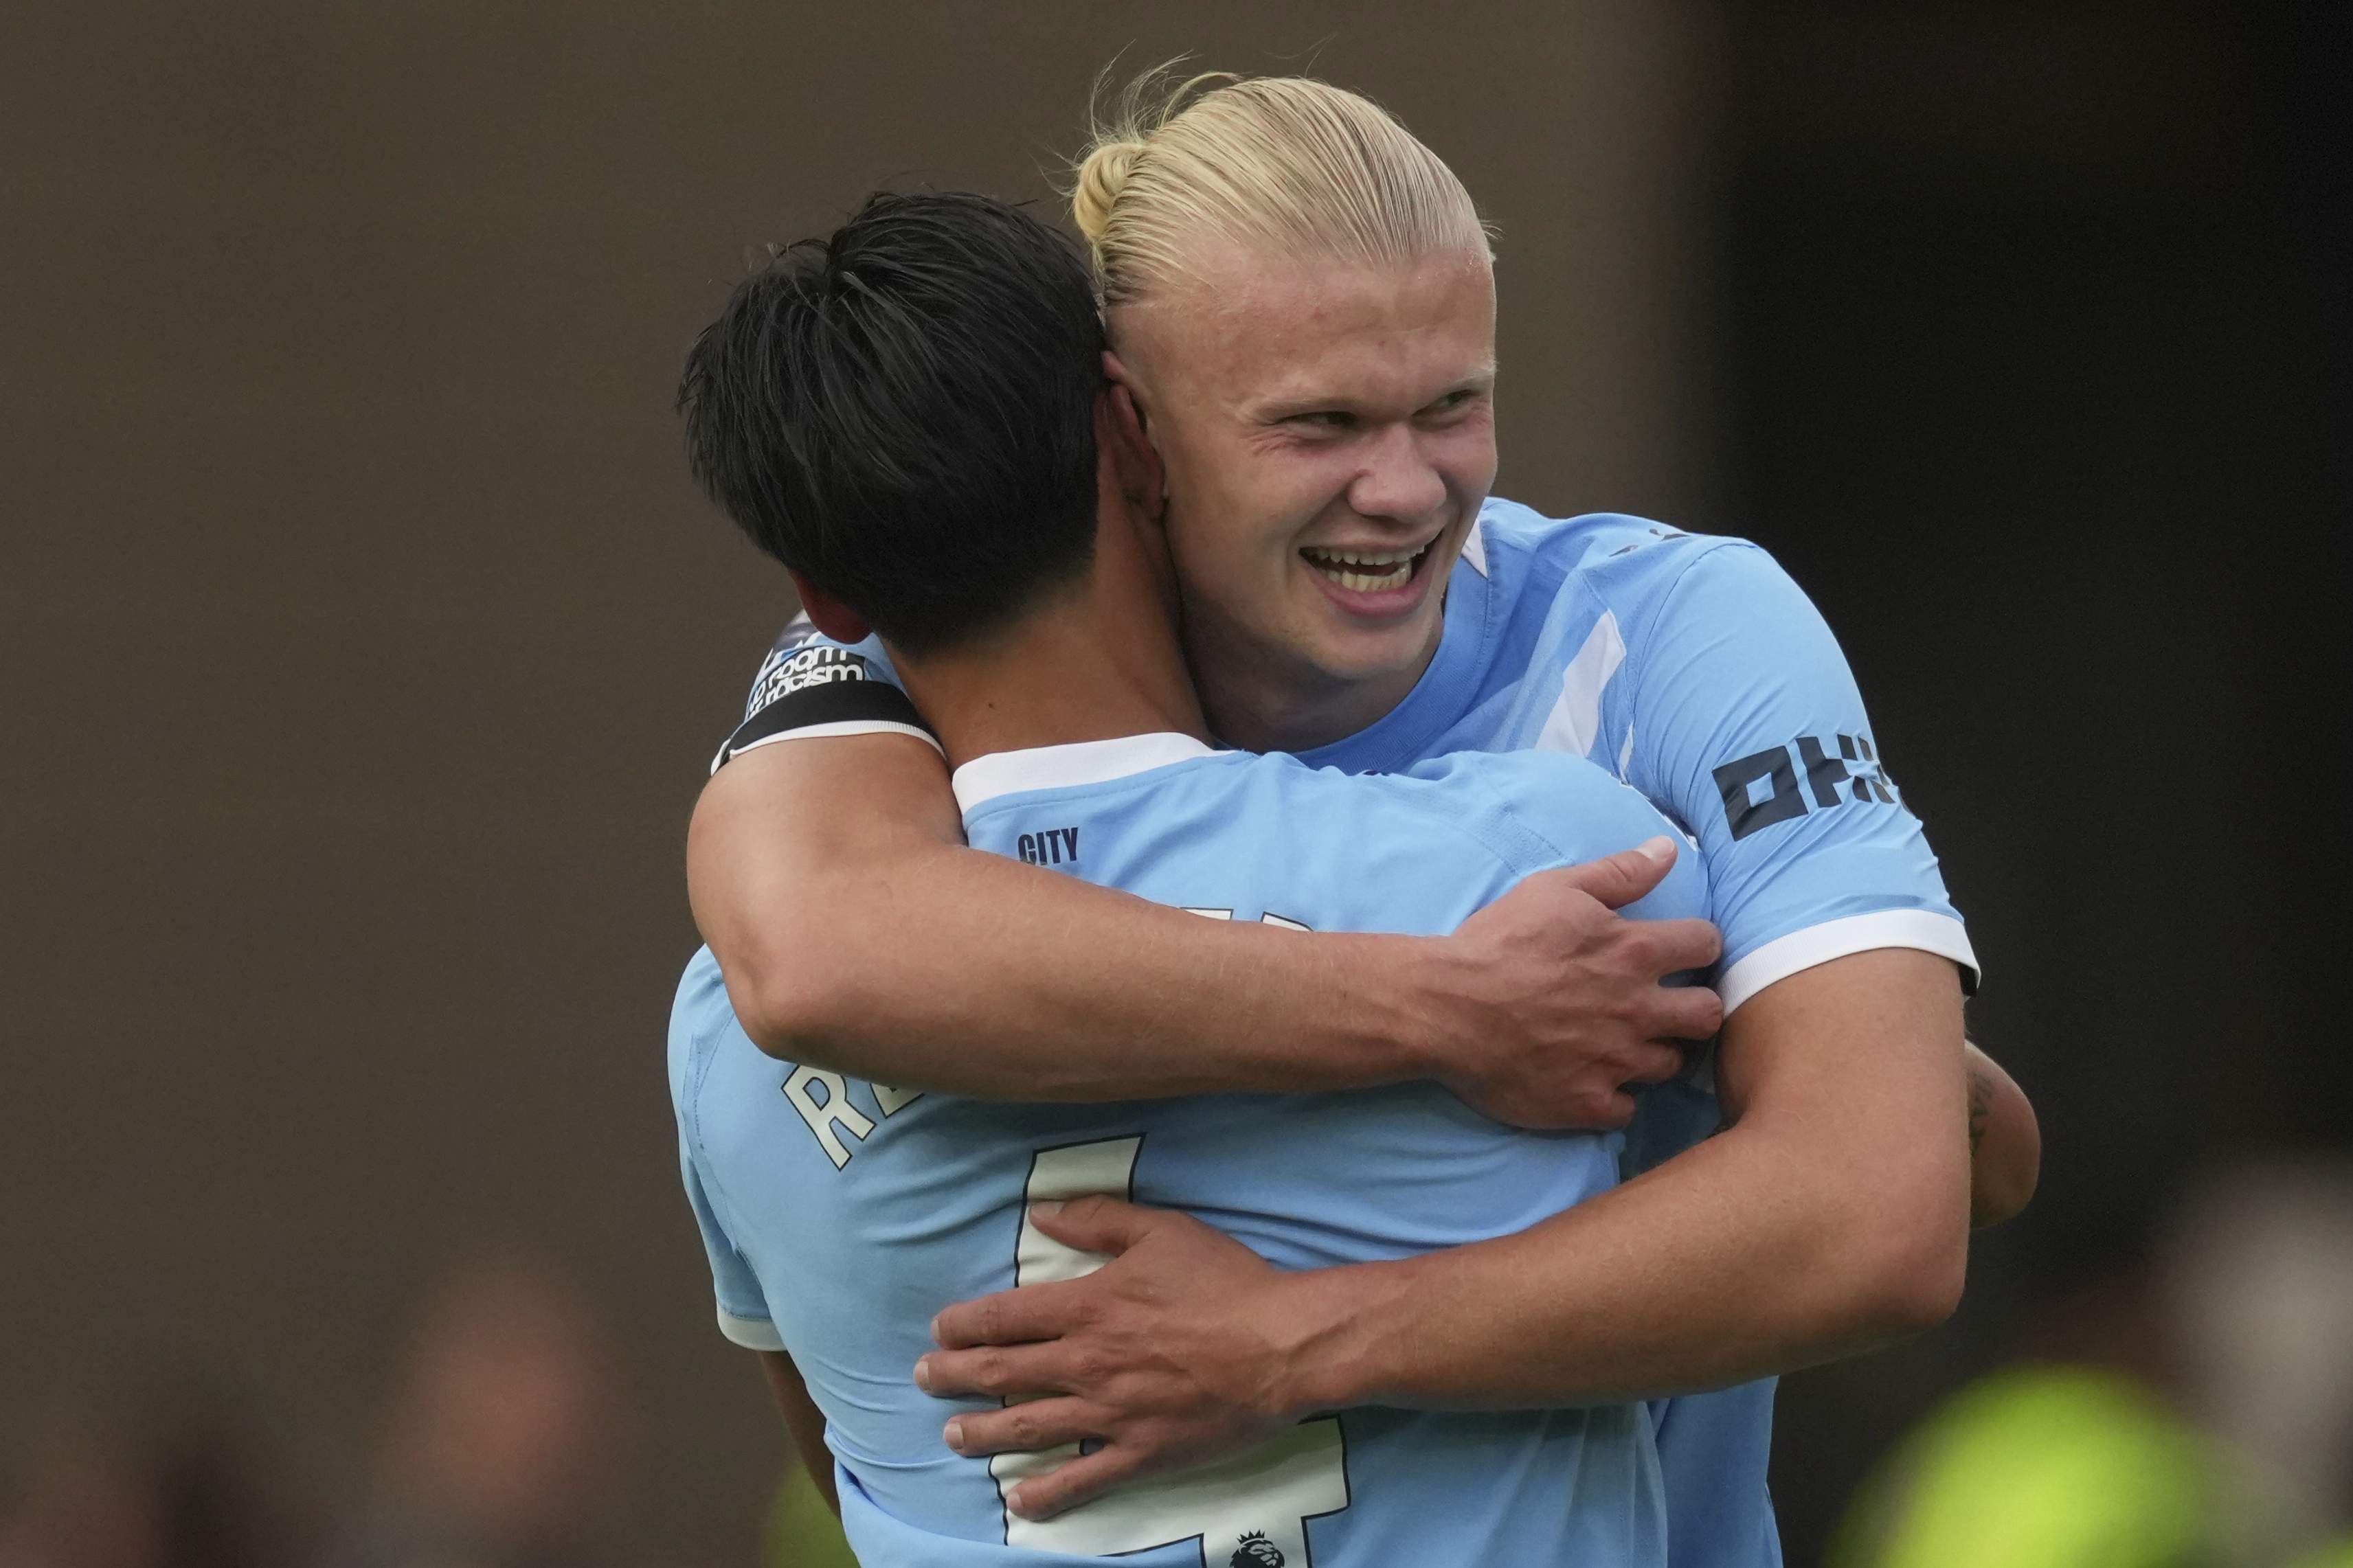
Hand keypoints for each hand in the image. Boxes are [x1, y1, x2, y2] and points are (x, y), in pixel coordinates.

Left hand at [914, 1196, 1320, 1520]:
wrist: (1279, 1346)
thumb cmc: (1224, 1282)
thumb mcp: (1160, 1231)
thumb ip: (1095, 1219)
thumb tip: (1041, 1214)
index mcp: (1086, 1307)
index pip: (1003, 1318)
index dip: (962, 1326)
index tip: (940, 1331)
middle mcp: (1085, 1363)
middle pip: (999, 1374)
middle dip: (952, 1377)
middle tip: (924, 1378)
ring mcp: (1109, 1414)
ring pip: (1026, 1428)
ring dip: (981, 1434)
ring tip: (953, 1436)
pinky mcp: (1139, 1453)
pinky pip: (1081, 1479)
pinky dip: (1045, 1494)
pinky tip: (1019, 1502)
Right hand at [1433, 836, 1723, 1128]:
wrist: (1444, 1007)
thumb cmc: (1497, 943)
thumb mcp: (1555, 891)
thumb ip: (1619, 873)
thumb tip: (1668, 850)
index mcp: (1634, 952)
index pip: (1707, 945)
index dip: (1697, 946)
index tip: (1679, 952)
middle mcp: (1637, 1010)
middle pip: (1708, 1015)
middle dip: (1695, 1007)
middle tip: (1666, 1005)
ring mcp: (1615, 1062)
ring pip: (1671, 1064)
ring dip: (1654, 1052)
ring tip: (1624, 1044)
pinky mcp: (1588, 1104)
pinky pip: (1626, 1110)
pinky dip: (1613, 1096)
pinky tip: (1591, 1080)